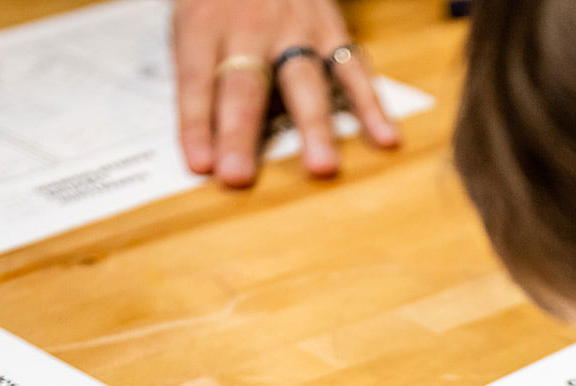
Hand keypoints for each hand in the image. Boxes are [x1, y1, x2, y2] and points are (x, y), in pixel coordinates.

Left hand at [173, 0, 399, 187]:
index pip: (196, 81)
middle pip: (245, 87)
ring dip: (313, 127)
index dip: (196, 125)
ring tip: (321, 167)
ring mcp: (298, 29)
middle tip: (238, 176)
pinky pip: (353, 70)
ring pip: (304, 82)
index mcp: (204, 23)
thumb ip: (198, 76)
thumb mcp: (190, 20)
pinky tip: (385, 138)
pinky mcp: (333, 31)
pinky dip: (371, 106)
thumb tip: (207, 145)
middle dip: (240, 134)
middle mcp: (251, 26)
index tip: (200, 166)